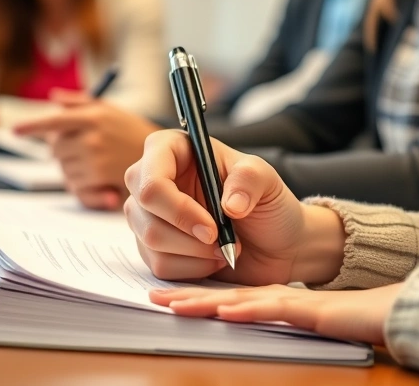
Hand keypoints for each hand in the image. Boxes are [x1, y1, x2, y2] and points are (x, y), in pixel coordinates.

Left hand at [14, 90, 159, 209]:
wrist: (163, 156)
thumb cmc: (133, 132)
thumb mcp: (110, 110)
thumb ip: (80, 103)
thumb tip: (54, 97)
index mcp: (92, 116)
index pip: (54, 120)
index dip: (32, 125)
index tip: (14, 130)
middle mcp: (92, 135)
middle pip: (55, 148)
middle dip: (63, 151)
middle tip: (81, 152)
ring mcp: (96, 157)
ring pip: (64, 169)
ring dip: (73, 170)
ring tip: (95, 166)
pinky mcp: (101, 178)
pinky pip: (75, 185)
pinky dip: (82, 187)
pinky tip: (97, 182)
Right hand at [123, 130, 345, 285]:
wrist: (277, 245)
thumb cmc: (268, 205)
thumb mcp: (268, 181)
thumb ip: (249, 180)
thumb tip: (228, 204)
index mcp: (173, 149)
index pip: (151, 179)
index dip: (177, 208)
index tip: (212, 228)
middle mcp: (152, 178)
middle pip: (141, 211)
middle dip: (186, 235)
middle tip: (222, 240)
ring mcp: (148, 214)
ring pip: (149, 241)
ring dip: (195, 253)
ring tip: (225, 247)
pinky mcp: (153, 248)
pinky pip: (158, 266)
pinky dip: (193, 269)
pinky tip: (213, 259)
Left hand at [150, 284, 401, 345]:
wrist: (399, 311)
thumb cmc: (361, 319)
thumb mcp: (315, 321)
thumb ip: (289, 318)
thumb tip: (255, 316)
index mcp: (280, 301)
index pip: (232, 298)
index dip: (199, 298)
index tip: (168, 301)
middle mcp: (282, 299)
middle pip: (229, 297)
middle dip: (191, 298)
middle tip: (155, 300)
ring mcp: (297, 304)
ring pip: (244, 300)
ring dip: (208, 302)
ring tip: (175, 304)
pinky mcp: (313, 313)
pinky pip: (276, 310)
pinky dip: (249, 309)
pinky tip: (226, 309)